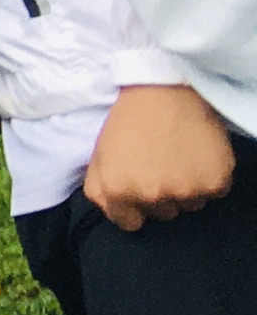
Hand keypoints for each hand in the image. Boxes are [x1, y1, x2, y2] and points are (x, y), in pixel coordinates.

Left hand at [86, 83, 237, 229]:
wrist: (164, 90)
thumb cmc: (128, 122)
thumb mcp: (98, 157)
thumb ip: (100, 192)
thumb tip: (116, 215)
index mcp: (118, 191)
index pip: (130, 223)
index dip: (134, 206)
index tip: (140, 186)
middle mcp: (151, 196)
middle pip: (162, 214)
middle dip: (160, 194)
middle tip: (160, 163)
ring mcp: (186, 190)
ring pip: (189, 205)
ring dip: (186, 187)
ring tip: (178, 156)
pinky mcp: (215, 181)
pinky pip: (213, 193)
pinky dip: (209, 178)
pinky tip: (197, 155)